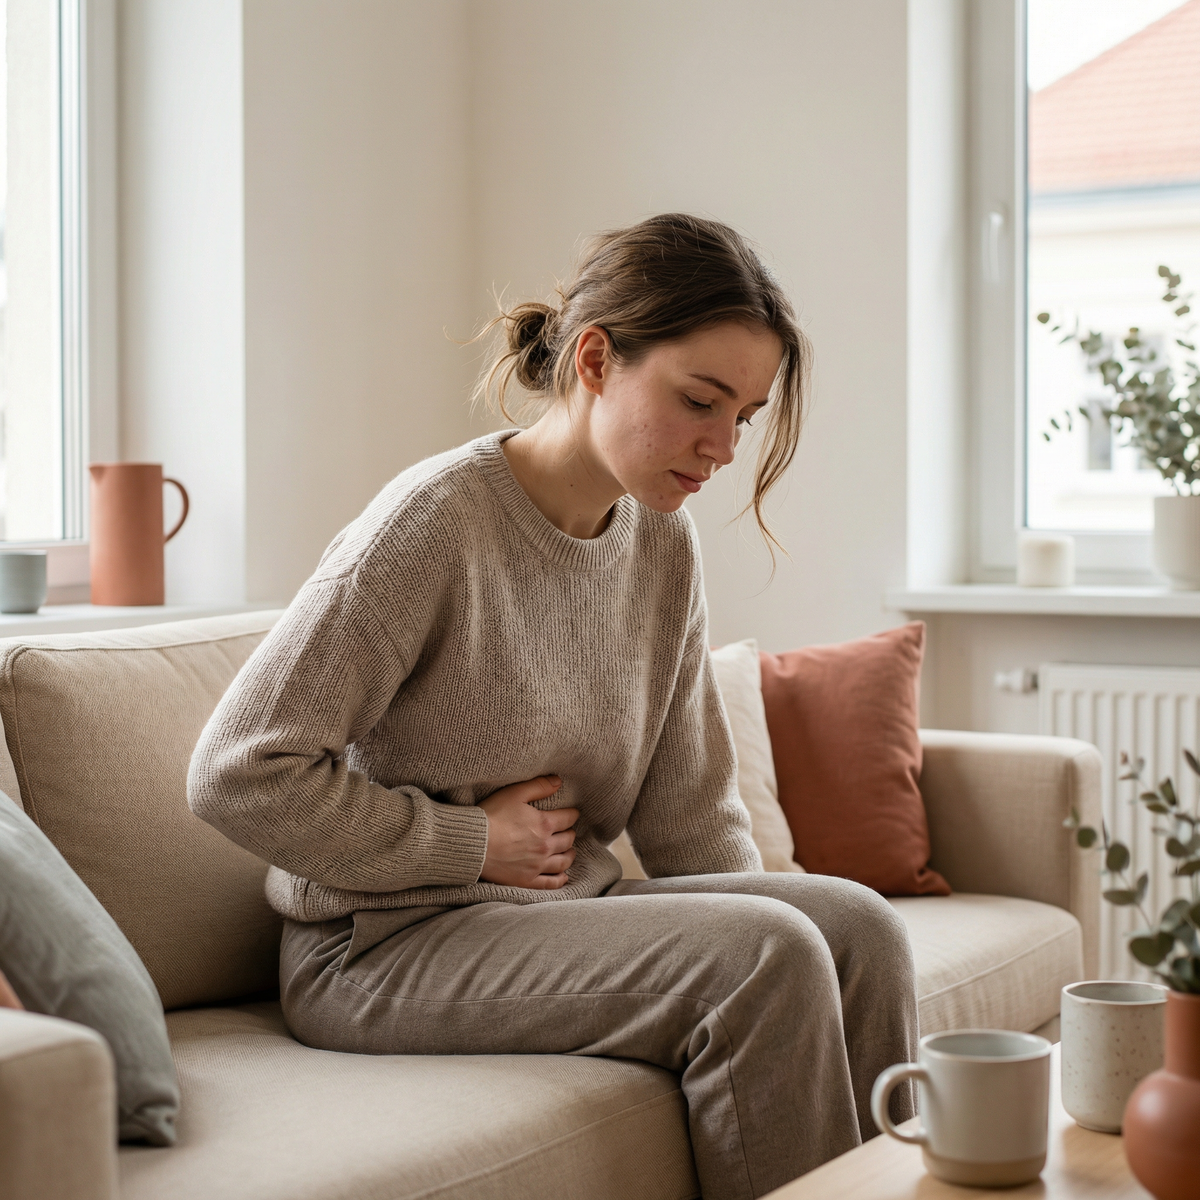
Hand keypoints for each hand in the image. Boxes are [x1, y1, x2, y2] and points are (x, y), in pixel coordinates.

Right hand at [478, 775, 578, 889]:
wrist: (473, 844)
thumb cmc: (491, 816)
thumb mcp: (514, 793)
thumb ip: (538, 786)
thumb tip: (558, 782)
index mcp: (544, 824)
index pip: (568, 818)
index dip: (572, 814)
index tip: (572, 813)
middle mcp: (545, 846)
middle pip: (568, 840)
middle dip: (570, 833)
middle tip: (568, 831)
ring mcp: (537, 865)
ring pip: (563, 862)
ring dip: (569, 855)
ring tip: (569, 852)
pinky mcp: (526, 880)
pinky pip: (550, 883)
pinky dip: (560, 879)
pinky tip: (564, 876)